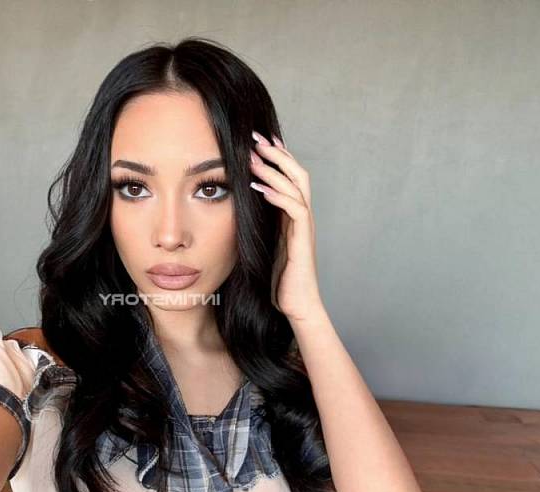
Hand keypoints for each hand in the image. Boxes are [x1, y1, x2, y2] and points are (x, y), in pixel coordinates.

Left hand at [249, 130, 325, 322]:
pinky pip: (295, 210)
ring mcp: (304, 228)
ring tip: (254, 156)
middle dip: (277, 153)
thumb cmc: (278, 279)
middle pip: (297, 173)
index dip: (276, 156)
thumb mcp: (263, 244)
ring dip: (275, 169)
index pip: (289, 177)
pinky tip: (260, 187)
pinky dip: (278, 195)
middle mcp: (302, 217)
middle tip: (256, 137)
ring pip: (297, 187)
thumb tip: (235, 208)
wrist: (296, 306)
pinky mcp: (303, 241)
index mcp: (292, 216)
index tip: (257, 140)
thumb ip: (257, 225)